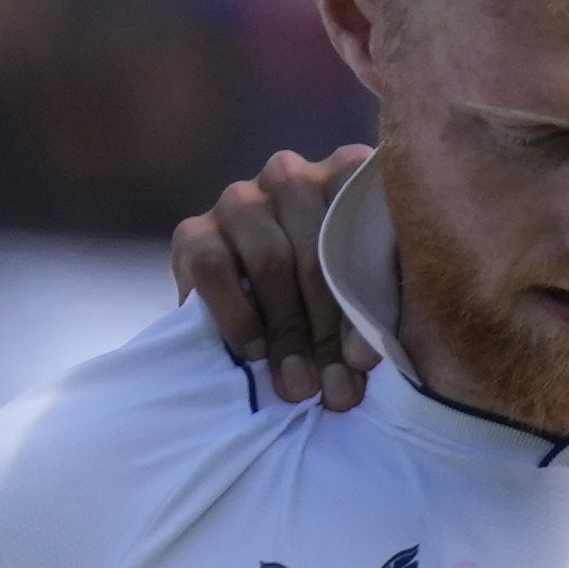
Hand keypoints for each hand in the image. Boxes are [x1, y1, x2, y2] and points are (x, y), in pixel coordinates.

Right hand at [174, 145, 369, 409]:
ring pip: (269, 260)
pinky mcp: (193, 231)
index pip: (365, 218)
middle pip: (316, 252)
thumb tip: (358, 362)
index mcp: (346, 177)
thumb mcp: (364, 302)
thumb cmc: (330, 309)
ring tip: (299, 385)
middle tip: (336, 390)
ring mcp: (240, 200)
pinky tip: (253, 352)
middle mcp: (291, 176)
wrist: (257, 320)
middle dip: (328, 332)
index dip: (370, 294)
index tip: (368, 359)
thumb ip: (375, 311)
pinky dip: (237, 316)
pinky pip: (213, 269)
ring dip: (287, 332)